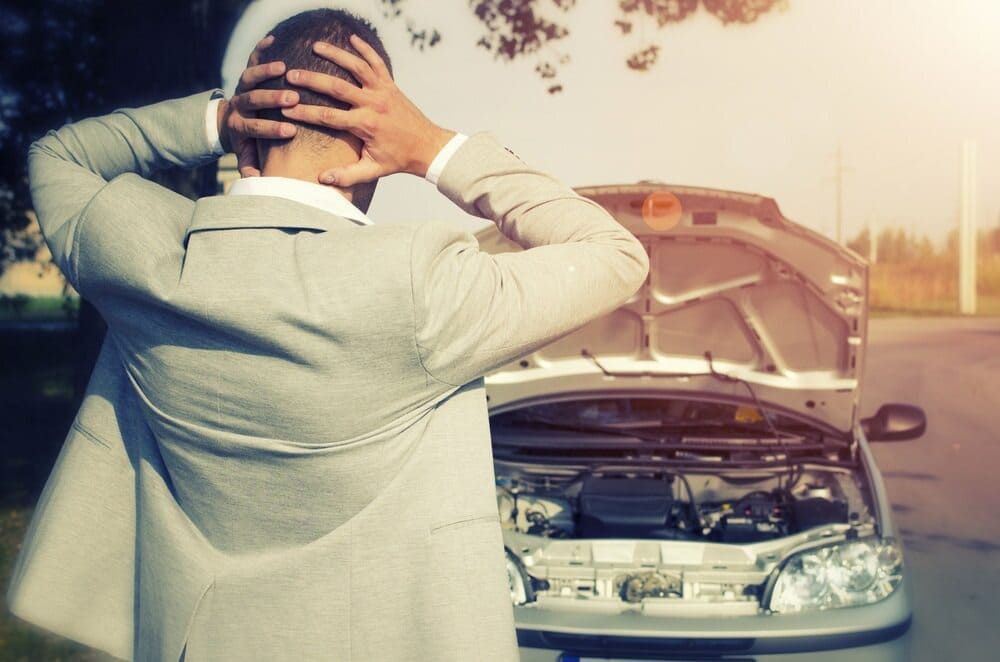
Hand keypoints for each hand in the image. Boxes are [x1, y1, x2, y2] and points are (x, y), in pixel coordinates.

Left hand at [218, 35, 299, 176]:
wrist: (229, 122)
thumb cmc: (247, 142)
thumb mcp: (247, 157)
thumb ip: (252, 167)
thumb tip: (260, 183)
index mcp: (240, 126)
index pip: (254, 127)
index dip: (270, 129)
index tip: (290, 131)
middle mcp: (239, 104)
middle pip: (252, 99)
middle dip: (271, 98)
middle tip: (291, 97)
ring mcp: (241, 87)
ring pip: (249, 76)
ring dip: (265, 71)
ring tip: (284, 68)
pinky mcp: (246, 73)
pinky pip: (250, 58)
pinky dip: (260, 48)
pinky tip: (274, 39)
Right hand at [279, 33, 454, 185]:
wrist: (427, 146)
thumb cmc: (398, 159)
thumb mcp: (373, 170)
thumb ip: (347, 175)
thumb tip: (322, 180)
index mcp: (366, 125)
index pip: (328, 117)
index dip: (305, 114)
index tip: (285, 109)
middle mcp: (373, 104)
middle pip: (337, 88)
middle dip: (312, 80)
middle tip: (291, 74)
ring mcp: (383, 91)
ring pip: (356, 67)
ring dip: (336, 55)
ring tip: (315, 46)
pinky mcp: (391, 85)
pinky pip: (377, 62)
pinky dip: (366, 49)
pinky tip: (352, 38)